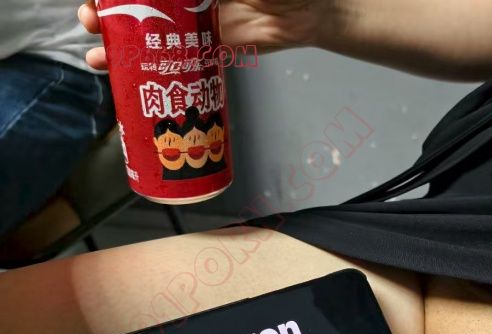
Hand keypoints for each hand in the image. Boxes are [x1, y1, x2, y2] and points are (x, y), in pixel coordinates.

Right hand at [78, 0, 323, 69]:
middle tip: (91, 22)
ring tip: (98, 54)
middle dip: (109, 15)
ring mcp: (195, 23)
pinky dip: (151, 68)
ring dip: (120, 44)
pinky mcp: (210, 49)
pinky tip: (125, 77)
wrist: (309, 9)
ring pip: (149, 33)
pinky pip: (175, 59)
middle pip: (138, 7)